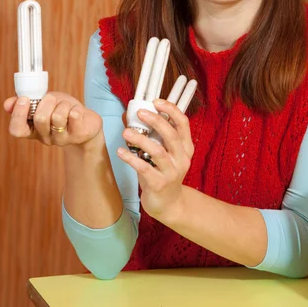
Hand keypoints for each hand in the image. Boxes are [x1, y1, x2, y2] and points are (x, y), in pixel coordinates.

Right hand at [4, 93, 102, 147]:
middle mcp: (45, 138)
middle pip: (40, 119)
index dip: (18, 114)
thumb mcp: (43, 104)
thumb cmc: (62, 110)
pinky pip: (74, 114)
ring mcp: (62, 139)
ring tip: (66, 106)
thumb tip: (8, 103)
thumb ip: (26, 103)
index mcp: (32, 130)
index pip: (17, 130)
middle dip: (47, 101)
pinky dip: (75, 107)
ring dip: (63, 104)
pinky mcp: (79, 135)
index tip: (24, 99)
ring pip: (58, 116)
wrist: (86, 122)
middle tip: (52, 98)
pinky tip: (77, 111)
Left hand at [118, 99, 193, 221]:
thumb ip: (155, 137)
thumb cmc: (164, 173)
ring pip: (158, 151)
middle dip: (156, 121)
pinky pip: (145, 169)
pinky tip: (121, 152)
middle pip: (171, 135)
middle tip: (140, 113)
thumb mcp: (166, 154)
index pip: (183, 124)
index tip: (156, 102)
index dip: (171, 110)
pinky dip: (132, 159)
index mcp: (186, 147)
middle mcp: (182, 158)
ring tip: (126, 132)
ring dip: (141, 139)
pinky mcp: (159, 184)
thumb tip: (132, 115)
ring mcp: (172, 172)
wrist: (169, 204)